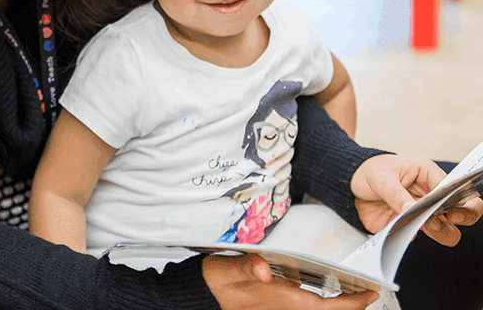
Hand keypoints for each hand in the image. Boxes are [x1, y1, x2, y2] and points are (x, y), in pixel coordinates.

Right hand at [201, 254, 378, 309]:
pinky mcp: (278, 304)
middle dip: (351, 305)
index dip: (351, 304)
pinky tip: (326, 289)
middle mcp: (286, 307)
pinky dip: (323, 301)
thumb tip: (263, 269)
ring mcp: (283, 307)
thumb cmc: (216, 282)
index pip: (325, 307)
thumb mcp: (226, 271)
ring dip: (338, 304)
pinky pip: (308, 306)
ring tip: (355, 289)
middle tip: (370, 291)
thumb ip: (245, 268)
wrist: (202, 294)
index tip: (370, 294)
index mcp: (281, 299)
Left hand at [351, 154, 482, 244]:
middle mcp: (430, 196)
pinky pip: (418, 236)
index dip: (460, 200)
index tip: (451, 211)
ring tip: (421, 225)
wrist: (349, 184)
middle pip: (463, 211)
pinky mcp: (409, 226)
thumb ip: (396, 194)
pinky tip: (404, 232)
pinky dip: (413, 237)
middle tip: (444, 219)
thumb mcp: (381, 177)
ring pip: (446, 230)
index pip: (455, 188)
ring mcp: (422, 213)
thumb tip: (411, 210)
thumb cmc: (369, 171)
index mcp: (428, 175)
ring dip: (438, 231)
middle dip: (460, 218)